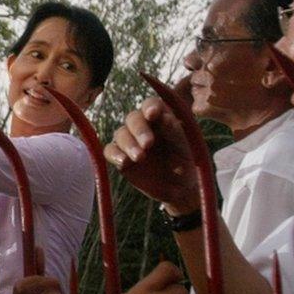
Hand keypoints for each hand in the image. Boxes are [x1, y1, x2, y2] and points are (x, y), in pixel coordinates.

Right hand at [103, 97, 199, 214]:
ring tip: (140, 158)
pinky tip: (124, 163)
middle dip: (139, 130)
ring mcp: (129, 141)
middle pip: (133, 118)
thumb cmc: (183, 163)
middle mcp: (142, 126)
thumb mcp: (183, 147)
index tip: (152, 114)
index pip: (151, 105)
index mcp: (159, 118)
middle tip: (148, 144)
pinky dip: (115, 155)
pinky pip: (110, 151)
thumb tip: (164, 117)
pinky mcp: (119, 156)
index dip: (150, 107)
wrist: (177, 188)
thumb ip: (173, 131)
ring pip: (120, 134)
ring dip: (128, 144)